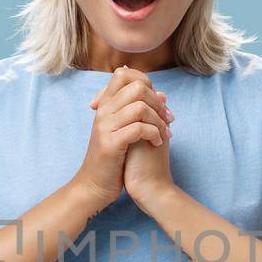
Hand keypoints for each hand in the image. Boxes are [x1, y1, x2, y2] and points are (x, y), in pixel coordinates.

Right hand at [70, 65, 173, 213]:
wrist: (94, 187)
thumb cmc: (113, 159)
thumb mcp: (125, 130)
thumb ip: (139, 111)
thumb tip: (162, 93)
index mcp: (105, 106)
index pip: (123, 74)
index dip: (145, 82)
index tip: (158, 103)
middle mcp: (103, 112)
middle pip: (136, 87)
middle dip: (157, 103)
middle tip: (167, 120)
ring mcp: (105, 127)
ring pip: (140, 107)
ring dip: (158, 120)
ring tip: (164, 134)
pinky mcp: (111, 144)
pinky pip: (138, 128)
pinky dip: (154, 134)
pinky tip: (157, 143)